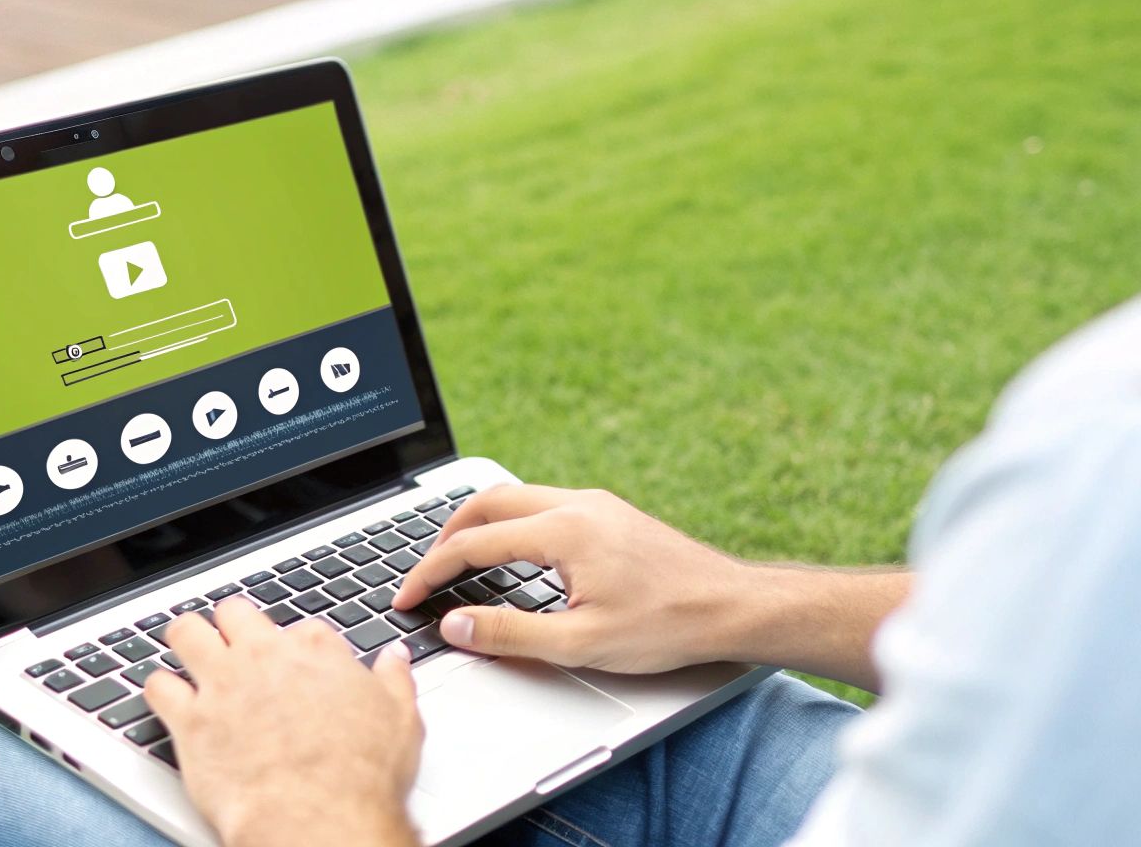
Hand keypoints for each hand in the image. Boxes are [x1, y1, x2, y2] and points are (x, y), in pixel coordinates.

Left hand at [143, 598, 422, 846]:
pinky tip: (166, 697)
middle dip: (231, 626)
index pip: (298, 627)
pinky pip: (157, 686)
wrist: (316, 816)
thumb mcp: (401, 720)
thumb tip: (395, 659)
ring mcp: (223, 684)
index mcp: (315, 650)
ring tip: (188, 651)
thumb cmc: (359, 775)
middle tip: (232, 645)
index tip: (295, 662)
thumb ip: (395, 680)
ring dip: (187, 640)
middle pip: (234, 613)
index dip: (295, 646)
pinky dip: (159, 690)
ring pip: (187, 632)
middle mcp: (264, 656)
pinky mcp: (189, 720)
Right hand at [392, 485, 751, 672]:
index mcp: (563, 530)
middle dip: (445, 533)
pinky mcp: (611, 514)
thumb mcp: (580, 642)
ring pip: (517, 497)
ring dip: (480, 524)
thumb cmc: (668, 625)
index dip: (430, 572)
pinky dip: (512, 523)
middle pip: (488, 502)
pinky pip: (544, 504)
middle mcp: (577, 505)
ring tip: (457, 560)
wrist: (733, 606)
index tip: (407, 598)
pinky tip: (512, 554)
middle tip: (423, 570)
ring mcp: (596, 505)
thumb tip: (456, 625)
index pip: (474, 545)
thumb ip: (510, 634)